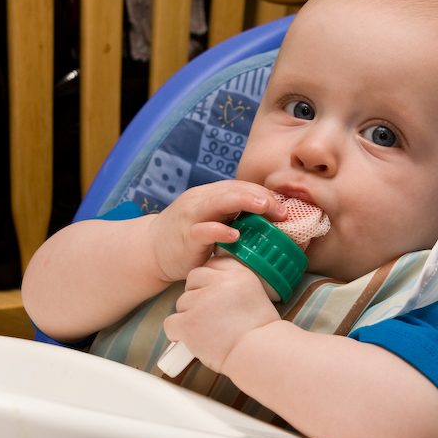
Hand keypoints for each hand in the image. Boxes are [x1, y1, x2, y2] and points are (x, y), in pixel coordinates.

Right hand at [147, 180, 285, 283]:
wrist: (152, 250)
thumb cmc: (189, 237)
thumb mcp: (214, 221)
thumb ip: (235, 218)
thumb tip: (272, 223)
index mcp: (212, 195)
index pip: (242, 187)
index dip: (264, 194)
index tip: (285, 207)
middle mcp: (202, 200)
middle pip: (234, 190)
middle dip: (260, 196)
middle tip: (282, 208)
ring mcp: (192, 217)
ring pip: (219, 202)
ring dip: (244, 202)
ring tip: (265, 206)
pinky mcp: (185, 237)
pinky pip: (203, 231)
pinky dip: (219, 231)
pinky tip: (235, 235)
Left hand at [163, 256, 280, 371]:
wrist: (260, 355)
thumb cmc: (259, 335)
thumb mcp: (256, 297)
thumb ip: (232, 286)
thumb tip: (211, 285)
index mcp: (238, 274)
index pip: (212, 264)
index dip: (208, 282)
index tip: (212, 295)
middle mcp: (220, 283)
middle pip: (192, 281)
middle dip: (196, 297)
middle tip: (209, 316)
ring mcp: (202, 302)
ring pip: (181, 303)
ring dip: (189, 317)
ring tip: (208, 332)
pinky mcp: (189, 322)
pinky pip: (171, 322)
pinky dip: (178, 334)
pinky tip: (193, 340)